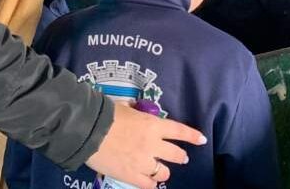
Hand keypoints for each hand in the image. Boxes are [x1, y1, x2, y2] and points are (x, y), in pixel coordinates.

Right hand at [86, 103, 206, 188]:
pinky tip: (149, 183)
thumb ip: (135, 113)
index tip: (201, 140)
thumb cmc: (106, 114)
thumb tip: (135, 111)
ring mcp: (143, 162)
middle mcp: (153, 145)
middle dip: (180, 157)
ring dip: (163, 172)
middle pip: (176, 155)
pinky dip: (150, 185)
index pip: (179, 131)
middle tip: (181, 158)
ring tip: (160, 172)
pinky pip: (148, 186)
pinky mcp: (131, 176)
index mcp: (153, 125)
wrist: (88, 130)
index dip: (192, 136)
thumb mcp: (125, 108)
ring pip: (164, 173)